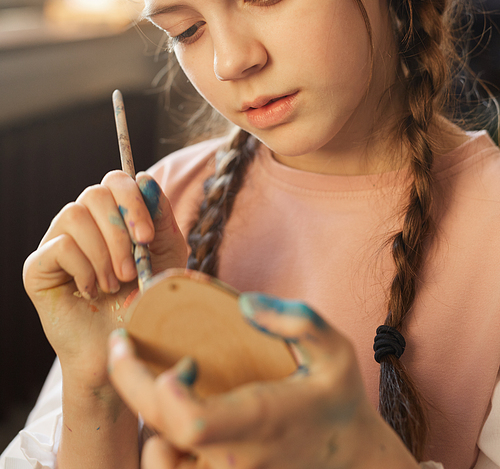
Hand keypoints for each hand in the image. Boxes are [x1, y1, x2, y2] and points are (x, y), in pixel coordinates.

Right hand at [23, 171, 187, 389]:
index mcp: (111, 213)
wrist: (123, 345)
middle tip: (131, 270)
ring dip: (103, 254)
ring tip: (114, 284)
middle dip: (119, 232)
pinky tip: (91, 291)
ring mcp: (57, 240)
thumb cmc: (146, 298)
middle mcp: (82, 221)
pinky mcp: (38, 267)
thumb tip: (144, 179)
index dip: (133, 202)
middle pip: (95, 193)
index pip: (116, 179)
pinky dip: (83, 269)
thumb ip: (160, 216)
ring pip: (75, 215)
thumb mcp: (166, 254)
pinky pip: (59, 246)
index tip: (147, 238)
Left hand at [107, 294, 418, 468]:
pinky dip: (160, 443)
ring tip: (159, 381)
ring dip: (147, 417)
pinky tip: (171, 412)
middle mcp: (234, 456)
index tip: (176, 359)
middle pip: (161, 432)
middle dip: (131, 382)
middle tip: (123, 343)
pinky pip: (172, 467)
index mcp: (260, 420)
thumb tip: (244, 303)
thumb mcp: (334, 349)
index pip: (192, 423)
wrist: (351, 459)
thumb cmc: (339, 400)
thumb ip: (296, 319)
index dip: (163, 392)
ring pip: (159, 458)